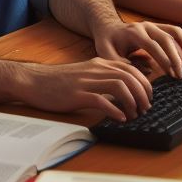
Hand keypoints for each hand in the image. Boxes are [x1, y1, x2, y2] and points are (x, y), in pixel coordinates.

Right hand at [19, 57, 153, 120]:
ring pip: (120, 87)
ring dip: (132, 102)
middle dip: (143, 94)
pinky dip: (115, 111)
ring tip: (134, 114)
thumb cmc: (58, 81)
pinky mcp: (77, 95)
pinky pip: (102, 101)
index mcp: (100, 64)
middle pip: (130, 77)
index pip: (132, 69)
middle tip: (145, 108)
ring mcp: (87, 81)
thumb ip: (103, 77)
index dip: (144, 84)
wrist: (33, 80)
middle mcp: (96, 69)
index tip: (148, 97)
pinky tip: (120, 118)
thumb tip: (124, 87)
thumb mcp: (85, 73)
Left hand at [92, 20, 181, 78]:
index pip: (153, 45)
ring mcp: (155, 25)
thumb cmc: (107, 42)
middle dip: (178, 58)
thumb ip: (121, 64)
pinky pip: (177, 34)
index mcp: (134, 32)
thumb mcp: (107, 54)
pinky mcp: (160, 27)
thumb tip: (144, 73)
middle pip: (168, 38)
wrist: (108, 27)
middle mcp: (147, 26)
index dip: (164, 59)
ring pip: (177, 33)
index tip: (172, 74)